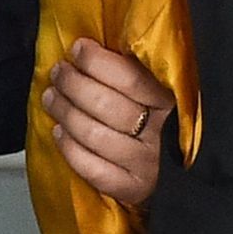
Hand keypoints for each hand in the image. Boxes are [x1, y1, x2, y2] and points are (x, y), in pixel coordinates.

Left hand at [41, 40, 174, 205]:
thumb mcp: (159, 90)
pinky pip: (93, 168)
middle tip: (58, 73)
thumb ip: (136, 70)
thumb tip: (93, 44)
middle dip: (73, 84)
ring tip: (51, 97)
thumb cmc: (158, 118)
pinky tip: (58, 133)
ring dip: (65, 112)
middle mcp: (161, 133)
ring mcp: (146, 163)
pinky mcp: (133, 189)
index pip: (129, 78)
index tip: (77, 49)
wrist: (182, 172)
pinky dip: (70, 149)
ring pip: (94, 134)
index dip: (96, 61)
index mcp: (170, 101)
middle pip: (105, 105)